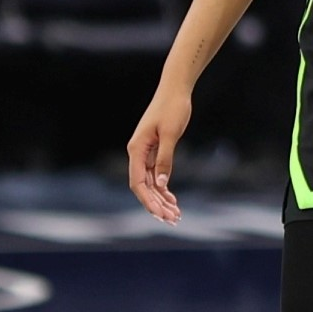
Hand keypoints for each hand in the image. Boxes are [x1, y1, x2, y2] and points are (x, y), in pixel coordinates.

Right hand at [128, 78, 192, 221]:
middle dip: (156, 205)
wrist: (175, 91)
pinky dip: (164, 189)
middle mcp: (137, 153)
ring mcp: (145, 153)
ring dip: (161, 200)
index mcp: (136, 150)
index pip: (138, 183)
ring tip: (176, 215)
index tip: (161, 215)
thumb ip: (165, 158)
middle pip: (143, 187)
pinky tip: (173, 200)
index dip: (148, 201)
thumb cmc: (172, 109)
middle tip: (173, 220)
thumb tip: (162, 183)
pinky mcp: (154, 151)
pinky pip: (156, 175)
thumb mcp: (170, 134)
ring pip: (150, 183)